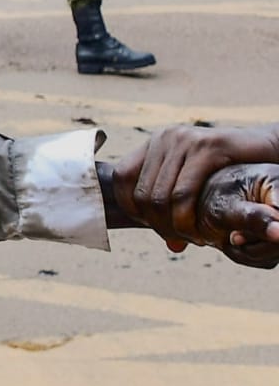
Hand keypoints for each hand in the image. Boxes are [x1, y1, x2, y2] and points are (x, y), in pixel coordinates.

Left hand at [120, 123, 278, 244]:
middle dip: (159, 225)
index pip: (121, 178)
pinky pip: (184, 192)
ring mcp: (185, 140)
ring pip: (162, 196)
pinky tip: (202, 231)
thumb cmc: (235, 174)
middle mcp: (165, 138)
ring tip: (194, 238)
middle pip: (142, 193)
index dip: (132, 209)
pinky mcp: (208, 147)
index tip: (155, 227)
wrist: (272, 150)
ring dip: (175, 226)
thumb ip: (180, 212)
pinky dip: (188, 218)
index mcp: (155, 144)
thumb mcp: (199, 189)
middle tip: (181, 240)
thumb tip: (171, 247)